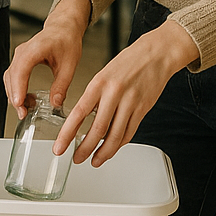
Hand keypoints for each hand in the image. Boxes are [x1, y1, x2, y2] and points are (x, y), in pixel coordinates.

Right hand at [3, 0, 90, 118]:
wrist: (63, 28)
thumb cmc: (66, 41)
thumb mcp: (70, 65)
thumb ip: (61, 85)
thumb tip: (55, 104)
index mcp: (35, 49)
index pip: (21, 70)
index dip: (18, 87)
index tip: (18, 103)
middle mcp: (22, 52)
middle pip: (12, 76)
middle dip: (15, 97)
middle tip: (23, 114)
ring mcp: (19, 56)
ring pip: (10, 78)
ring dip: (15, 94)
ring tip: (27, 109)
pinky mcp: (20, 60)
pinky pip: (13, 76)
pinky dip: (17, 89)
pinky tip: (27, 99)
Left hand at [56, 18, 198, 166]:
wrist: (156, 54)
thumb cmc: (127, 62)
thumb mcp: (103, 74)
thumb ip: (94, 96)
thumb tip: (83, 118)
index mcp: (98, 83)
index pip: (79, 113)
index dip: (68, 133)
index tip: (60, 146)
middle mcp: (114, 94)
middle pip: (98, 129)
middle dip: (85, 148)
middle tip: (76, 159)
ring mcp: (130, 103)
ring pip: (115, 135)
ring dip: (103, 152)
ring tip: (94, 160)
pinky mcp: (143, 109)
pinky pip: (129, 132)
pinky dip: (118, 143)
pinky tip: (111, 149)